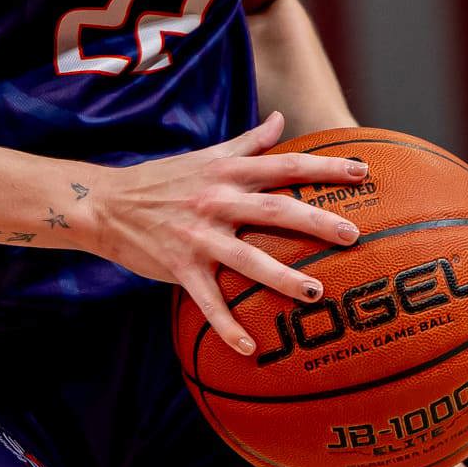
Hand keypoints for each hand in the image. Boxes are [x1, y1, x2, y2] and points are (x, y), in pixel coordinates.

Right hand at [69, 113, 372, 356]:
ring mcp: (197, 235)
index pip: (283, 165)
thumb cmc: (161, 179)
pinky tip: (251, 349)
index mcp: (226, 173)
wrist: (104, 203)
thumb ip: (247, 142)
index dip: (324, 168)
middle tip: (353, 236)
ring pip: (246, 258)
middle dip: (314, 222)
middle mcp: (215, 201)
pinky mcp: (178, 266)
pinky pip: (207, 300)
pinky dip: (227, 325)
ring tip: (316, 293)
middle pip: (273, 210)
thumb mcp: (205, 156)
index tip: (363, 173)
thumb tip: (280, 118)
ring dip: (282, 277)